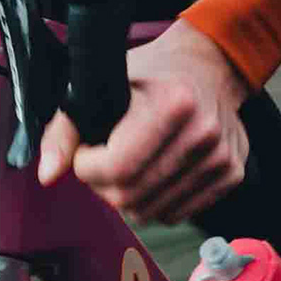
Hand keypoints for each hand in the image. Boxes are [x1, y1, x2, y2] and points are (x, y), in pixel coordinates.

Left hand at [36, 19, 249, 223]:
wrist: (209, 66)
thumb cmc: (151, 75)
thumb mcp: (102, 86)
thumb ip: (65, 131)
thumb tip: (48, 175)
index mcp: (173, 104)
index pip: (116, 168)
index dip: (87, 167)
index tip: (86, 152)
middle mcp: (203, 133)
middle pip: (131, 197)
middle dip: (103, 186)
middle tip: (103, 161)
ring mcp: (222, 157)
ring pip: (152, 212)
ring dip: (128, 197)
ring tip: (128, 165)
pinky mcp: (232, 175)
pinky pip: (177, 213)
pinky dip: (156, 202)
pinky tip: (153, 173)